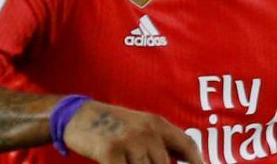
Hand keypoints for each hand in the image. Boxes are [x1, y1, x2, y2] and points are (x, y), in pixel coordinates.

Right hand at [62, 100, 203, 163]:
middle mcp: (147, 132)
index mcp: (157, 124)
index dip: (197, 160)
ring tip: (125, 159)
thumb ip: (161, 142)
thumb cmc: (113, 126)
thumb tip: (179, 160)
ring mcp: (130, 142)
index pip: (187, 144)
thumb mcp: (140, 127)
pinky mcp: (111, 152)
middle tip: (138, 161)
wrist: (79, 116)